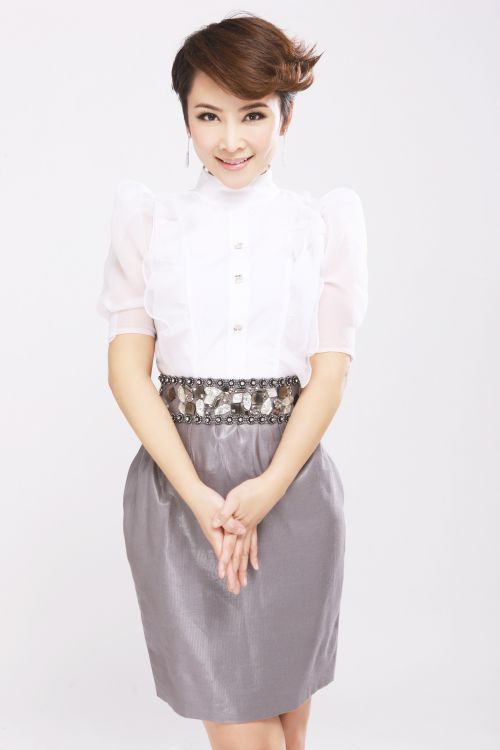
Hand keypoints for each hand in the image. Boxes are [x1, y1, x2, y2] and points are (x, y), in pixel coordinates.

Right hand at [188, 483, 246, 593]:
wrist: (195, 495)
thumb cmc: (207, 501)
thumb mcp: (220, 510)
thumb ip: (230, 522)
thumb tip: (241, 531)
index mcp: (217, 536)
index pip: (225, 558)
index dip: (230, 572)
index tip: (233, 585)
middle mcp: (215, 539)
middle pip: (224, 561)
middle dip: (230, 576)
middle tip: (235, 591)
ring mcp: (215, 536)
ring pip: (225, 556)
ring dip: (230, 569)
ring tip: (234, 581)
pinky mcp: (217, 531)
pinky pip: (225, 549)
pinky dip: (229, 557)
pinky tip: (230, 560)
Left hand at [211, 472, 286, 587]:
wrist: (271, 486)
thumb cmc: (251, 490)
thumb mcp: (234, 498)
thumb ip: (225, 513)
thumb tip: (216, 523)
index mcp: (237, 525)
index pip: (229, 547)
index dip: (225, 561)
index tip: (222, 576)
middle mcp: (244, 531)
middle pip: (238, 555)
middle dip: (235, 573)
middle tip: (235, 590)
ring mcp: (251, 529)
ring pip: (246, 553)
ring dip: (244, 568)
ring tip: (243, 583)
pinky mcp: (254, 525)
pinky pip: (253, 544)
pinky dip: (253, 555)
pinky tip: (255, 564)